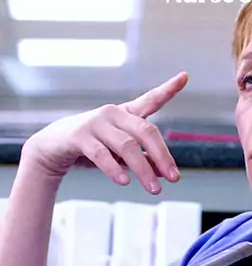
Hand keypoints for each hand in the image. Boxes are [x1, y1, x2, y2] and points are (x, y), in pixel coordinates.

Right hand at [22, 72, 188, 194]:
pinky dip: (114, 169)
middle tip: (175, 178)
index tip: (185, 76)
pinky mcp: (80, 136)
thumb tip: (166, 173)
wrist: (52, 147)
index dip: (168, 89)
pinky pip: (101, 154)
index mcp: (126, 114)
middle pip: (145, 131)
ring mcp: (96, 123)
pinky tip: (124, 181)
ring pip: (127, 146)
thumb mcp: (121, 155)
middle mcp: (113, 113)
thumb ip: (144, 160)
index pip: (150, 99)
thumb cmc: (92, 148)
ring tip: (154, 189)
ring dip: (143, 169)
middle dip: (162, 156)